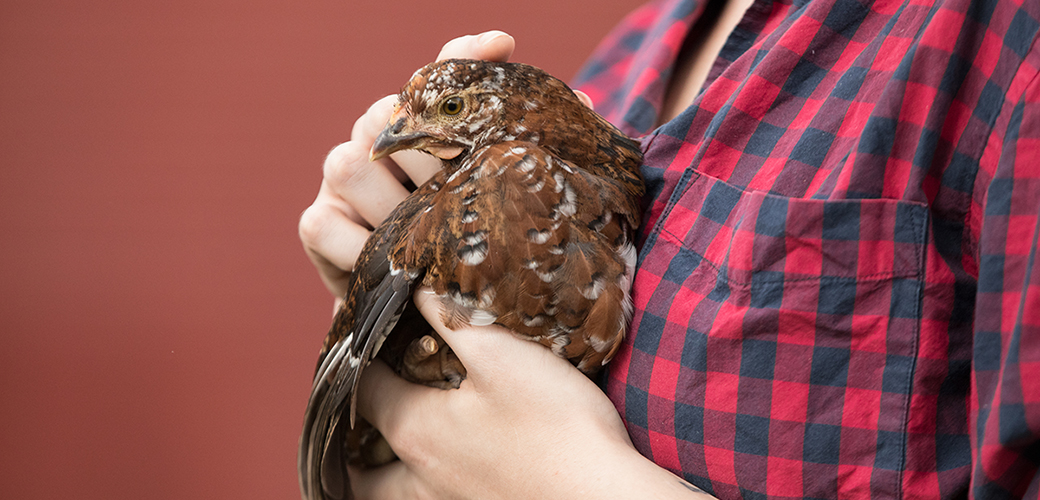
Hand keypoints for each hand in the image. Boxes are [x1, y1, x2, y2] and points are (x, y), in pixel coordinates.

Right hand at [298, 31, 517, 299]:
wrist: (421, 321)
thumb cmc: (467, 255)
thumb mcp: (503, 208)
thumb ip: (528, 159)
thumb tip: (582, 104)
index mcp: (423, 128)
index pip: (438, 77)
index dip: (466, 55)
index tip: (502, 44)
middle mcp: (378, 141)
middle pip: (386, 117)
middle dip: (429, 156)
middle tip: (467, 192)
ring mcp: (341, 180)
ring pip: (351, 165)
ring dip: (392, 205)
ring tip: (429, 237)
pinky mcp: (317, 224)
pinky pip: (325, 223)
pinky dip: (360, 248)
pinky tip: (393, 267)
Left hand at [349, 289, 715, 498]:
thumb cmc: (556, 425)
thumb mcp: (501, 354)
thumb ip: (449, 318)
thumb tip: (411, 285)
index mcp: (414, 429)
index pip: (360, 385)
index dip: (353, 350)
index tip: (353, 325)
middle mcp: (416, 480)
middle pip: (355, 466)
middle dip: (351, 436)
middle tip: (359, 410)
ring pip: (384, 498)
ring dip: (374, 478)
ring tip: (384, 459)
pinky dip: (415, 494)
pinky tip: (440, 480)